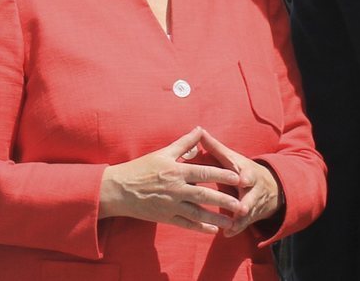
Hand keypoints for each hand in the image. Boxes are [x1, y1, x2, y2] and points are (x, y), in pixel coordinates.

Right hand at [98, 127, 242, 233]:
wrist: (118, 190)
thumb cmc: (141, 168)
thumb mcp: (163, 152)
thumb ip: (184, 143)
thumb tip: (200, 129)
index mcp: (176, 171)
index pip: (204, 173)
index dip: (222, 175)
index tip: (238, 177)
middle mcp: (176, 189)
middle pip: (204, 196)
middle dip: (224, 200)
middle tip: (241, 204)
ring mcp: (171, 205)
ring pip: (197, 213)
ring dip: (216, 218)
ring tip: (232, 221)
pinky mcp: (165, 217)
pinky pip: (186, 224)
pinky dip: (200, 228)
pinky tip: (213, 230)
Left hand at [200, 129, 281, 236]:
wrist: (271, 187)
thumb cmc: (242, 170)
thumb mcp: (232, 158)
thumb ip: (215, 148)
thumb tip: (199, 131)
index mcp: (247, 172)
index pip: (248, 173)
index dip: (246, 177)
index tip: (243, 180)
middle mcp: (253, 188)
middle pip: (251, 195)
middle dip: (247, 202)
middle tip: (242, 208)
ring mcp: (253, 203)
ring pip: (248, 212)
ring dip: (240, 219)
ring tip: (231, 226)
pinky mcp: (251, 215)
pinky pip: (244, 224)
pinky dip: (237, 229)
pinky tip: (227, 234)